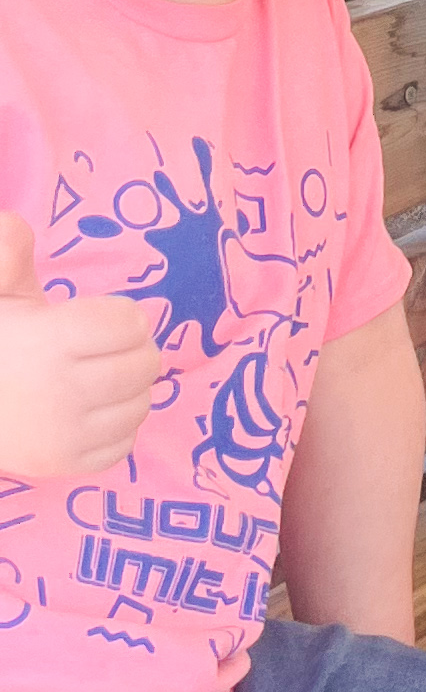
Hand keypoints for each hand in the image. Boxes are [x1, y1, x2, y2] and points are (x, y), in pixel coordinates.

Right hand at [0, 215, 159, 474]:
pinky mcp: (65, 467)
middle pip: (147, 363)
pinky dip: (116, 428)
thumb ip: (6, 253)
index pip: (131, 323)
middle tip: (100, 348)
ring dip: (128, 387)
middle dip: (131, 349)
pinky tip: (89, 412)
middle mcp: (62, 393)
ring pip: (142, 404)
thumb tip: (16, 224)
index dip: (120, 316)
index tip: (95, 318)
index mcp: (48, 342)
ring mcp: (66, 437)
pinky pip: (125, 445)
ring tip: (94, 377)